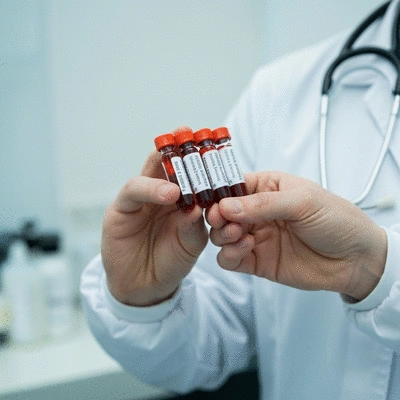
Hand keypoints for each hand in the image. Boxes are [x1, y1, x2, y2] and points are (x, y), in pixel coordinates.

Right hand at [102, 150, 207, 305]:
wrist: (145, 286)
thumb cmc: (172, 259)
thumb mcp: (191, 242)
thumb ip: (195, 224)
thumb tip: (199, 205)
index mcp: (180, 197)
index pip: (189, 171)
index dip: (199, 157)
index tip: (214, 144)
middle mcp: (159, 192)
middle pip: (167, 164)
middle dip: (179, 150)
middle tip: (190, 135)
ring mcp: (139, 199)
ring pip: (149, 172)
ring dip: (166, 167)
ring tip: (186, 171)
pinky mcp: (120, 210)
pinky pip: (134, 192)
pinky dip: (152, 190)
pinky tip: (169, 194)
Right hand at [207, 171, 386, 300]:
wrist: (356, 259)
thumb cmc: (336, 220)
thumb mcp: (302, 201)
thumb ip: (262, 204)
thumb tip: (225, 207)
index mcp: (266, 187)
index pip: (231, 184)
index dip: (216, 191)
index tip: (209, 199)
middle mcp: (256, 211)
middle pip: (220, 211)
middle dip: (217, 216)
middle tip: (224, 221)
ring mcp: (255, 236)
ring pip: (220, 234)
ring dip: (223, 234)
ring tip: (241, 234)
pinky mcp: (256, 260)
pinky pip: (229, 258)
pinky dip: (229, 254)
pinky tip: (246, 248)